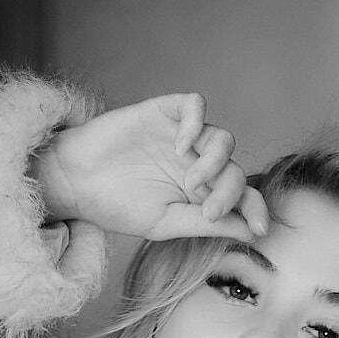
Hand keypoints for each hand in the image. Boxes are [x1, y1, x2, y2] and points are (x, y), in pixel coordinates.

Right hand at [34, 94, 268, 241]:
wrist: (77, 181)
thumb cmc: (118, 206)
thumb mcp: (167, 223)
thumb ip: (207, 224)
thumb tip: (252, 232)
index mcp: (201, 194)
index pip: (242, 196)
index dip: (256, 208)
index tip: (261, 227)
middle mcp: (197, 164)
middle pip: (235, 170)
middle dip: (229, 193)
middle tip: (207, 210)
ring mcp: (182, 137)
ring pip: (223, 138)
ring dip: (216, 162)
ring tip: (191, 182)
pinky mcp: (164, 112)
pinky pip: (195, 105)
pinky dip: (196, 123)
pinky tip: (181, 147)